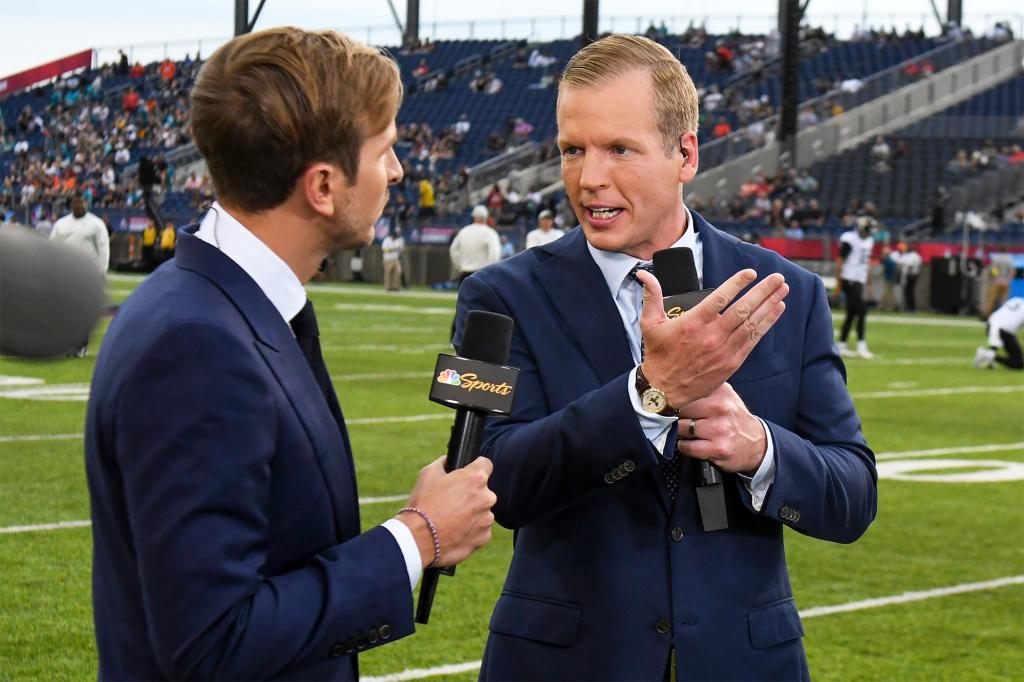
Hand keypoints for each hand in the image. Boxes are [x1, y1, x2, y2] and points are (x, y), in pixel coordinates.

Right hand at [398, 456, 495, 567]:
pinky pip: (480, 528)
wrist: (419, 539)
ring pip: (482, 510)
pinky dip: (470, 529)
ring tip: (450, 518)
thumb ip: (444, 463)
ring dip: (471, 512)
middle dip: (470, 493)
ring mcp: (487, 518)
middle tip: (451, 500)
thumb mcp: (428, 473)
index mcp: (476, 478)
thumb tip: (449, 461)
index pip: (486, 464)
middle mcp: (487, 497)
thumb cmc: (423, 504)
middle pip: (483, 490)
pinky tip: (454, 530)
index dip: (475, 467)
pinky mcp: (484, 536)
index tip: (467, 474)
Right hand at [635, 268, 787, 409]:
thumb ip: (651, 296)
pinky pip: (753, 339)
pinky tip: (776, 310)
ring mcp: (723, 350)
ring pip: (752, 323)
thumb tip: (644, 274)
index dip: (737, 283)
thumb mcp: (649, 323)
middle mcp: (711, 335)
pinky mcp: (731, 362)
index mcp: (692, 322)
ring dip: (769, 304)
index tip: (750, 273)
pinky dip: (766, 323)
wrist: (664, 390)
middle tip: (777, 277)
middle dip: (763, 291)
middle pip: (743, 308)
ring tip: (782, 289)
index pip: (720, 298)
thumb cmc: (657, 355)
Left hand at [675, 383, 765, 473]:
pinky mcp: (718, 448)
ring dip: (679, 432)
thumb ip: (702, 389)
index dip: (672, 397)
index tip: (667, 403)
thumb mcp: (724, 396)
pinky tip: (691, 444)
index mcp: (721, 391)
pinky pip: (687, 446)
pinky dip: (684, 446)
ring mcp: (720, 428)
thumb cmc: (733, 419)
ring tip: (687, 432)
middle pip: (680, 408)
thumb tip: (670, 389)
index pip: (685, 390)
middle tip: (677, 419)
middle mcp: (721, 407)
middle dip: (674, 416)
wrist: (756, 444)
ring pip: (681, 428)